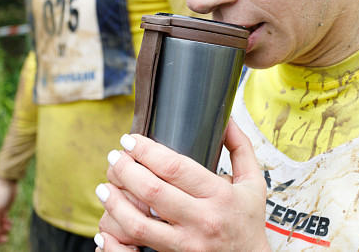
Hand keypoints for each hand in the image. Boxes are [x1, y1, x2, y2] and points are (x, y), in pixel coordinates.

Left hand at [96, 119, 269, 251]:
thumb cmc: (248, 222)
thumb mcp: (254, 183)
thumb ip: (241, 148)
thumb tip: (228, 119)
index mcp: (219, 195)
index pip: (175, 168)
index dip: (147, 151)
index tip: (130, 140)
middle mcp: (202, 219)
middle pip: (152, 191)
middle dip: (125, 170)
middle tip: (114, 158)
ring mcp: (187, 243)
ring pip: (138, 223)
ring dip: (114, 202)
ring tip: (105, 187)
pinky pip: (138, 247)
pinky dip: (116, 235)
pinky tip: (107, 224)